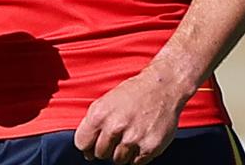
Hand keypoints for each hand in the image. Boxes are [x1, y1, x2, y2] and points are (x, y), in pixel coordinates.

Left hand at [73, 64, 189, 163]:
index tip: (92, 145)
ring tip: (131, 134)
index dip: (87, 145)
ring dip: (123, 152)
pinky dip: (138, 154)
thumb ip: (93, 124)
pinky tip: (141, 138)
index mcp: (100, 114)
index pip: (82, 143)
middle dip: (107, 148)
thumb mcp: (106, 101)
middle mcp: (115, 127)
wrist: (162, 87)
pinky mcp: (150, 147)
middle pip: (100, 154)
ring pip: (118, 160)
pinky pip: (136, 162)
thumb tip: (86, 149)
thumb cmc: (134, 93)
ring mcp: (133, 138)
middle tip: (118, 135)